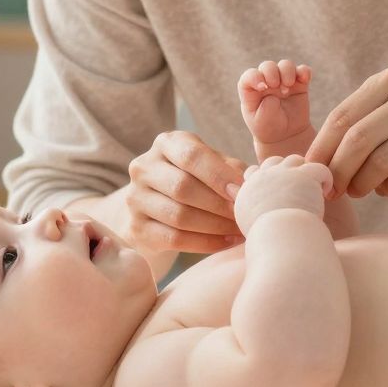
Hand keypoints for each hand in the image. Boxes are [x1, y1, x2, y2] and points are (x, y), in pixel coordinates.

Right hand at [121, 130, 248, 255]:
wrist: (158, 211)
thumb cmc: (197, 182)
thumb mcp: (213, 167)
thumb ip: (232, 169)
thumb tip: (252, 181)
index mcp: (167, 143)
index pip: (192, 155)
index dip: (219, 175)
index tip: (244, 192)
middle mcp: (144, 167)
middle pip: (183, 187)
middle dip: (219, 204)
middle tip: (245, 216)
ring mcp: (135, 198)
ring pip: (179, 216)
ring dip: (216, 226)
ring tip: (240, 230)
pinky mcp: (136, 228)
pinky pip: (174, 239)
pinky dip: (205, 243)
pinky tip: (227, 242)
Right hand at [228, 154, 333, 232]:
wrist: (280, 236)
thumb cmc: (267, 238)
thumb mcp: (247, 223)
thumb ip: (248, 208)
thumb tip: (250, 203)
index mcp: (249, 188)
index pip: (254, 172)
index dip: (267, 178)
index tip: (278, 192)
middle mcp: (265, 176)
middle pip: (274, 162)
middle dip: (286, 171)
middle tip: (298, 188)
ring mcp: (285, 173)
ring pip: (295, 160)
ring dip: (304, 172)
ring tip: (313, 189)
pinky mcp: (305, 175)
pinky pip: (319, 167)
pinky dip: (325, 177)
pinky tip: (326, 191)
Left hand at [238, 59, 313, 149]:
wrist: (286, 135)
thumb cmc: (269, 127)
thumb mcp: (262, 122)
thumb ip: (266, 107)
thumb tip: (276, 94)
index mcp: (251, 90)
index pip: (249, 76)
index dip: (254, 77)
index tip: (263, 87)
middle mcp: (266, 81)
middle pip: (268, 66)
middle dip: (272, 72)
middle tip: (276, 86)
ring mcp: (283, 81)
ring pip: (286, 65)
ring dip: (287, 71)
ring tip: (288, 86)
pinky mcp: (299, 84)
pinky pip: (303, 70)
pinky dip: (304, 71)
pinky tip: (305, 79)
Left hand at [304, 67, 387, 198]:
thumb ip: (359, 125)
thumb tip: (312, 162)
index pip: (342, 117)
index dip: (321, 150)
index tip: (310, 174)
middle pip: (358, 139)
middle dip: (338, 171)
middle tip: (332, 190)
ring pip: (381, 162)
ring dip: (363, 184)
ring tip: (360, 190)